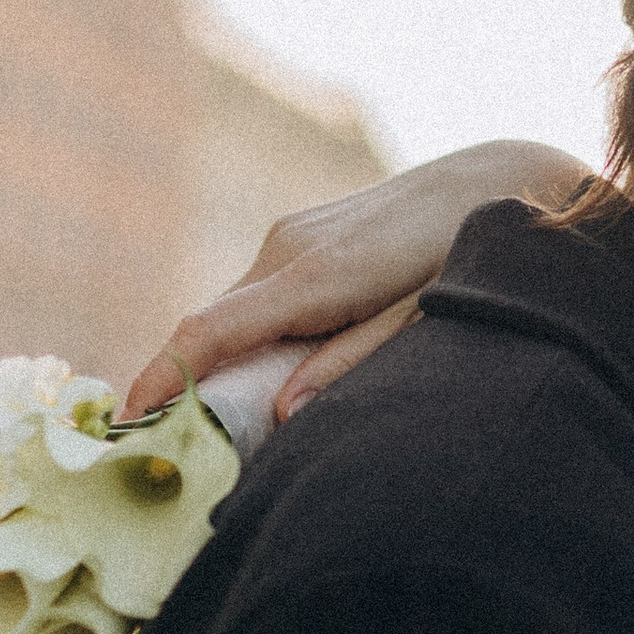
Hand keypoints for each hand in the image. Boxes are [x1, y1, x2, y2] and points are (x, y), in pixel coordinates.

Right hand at [122, 141, 588, 425]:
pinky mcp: (305, 234)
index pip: (209, 332)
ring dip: (219, 364)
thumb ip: (354, 362)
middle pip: (210, 327)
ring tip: (218, 429)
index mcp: (317, 274)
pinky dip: (247, 337)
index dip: (159, 382)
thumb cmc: (474, 255)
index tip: (126, 430)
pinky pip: (256, 296)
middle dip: (183, 388)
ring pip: (232, 311)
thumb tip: (283, 414)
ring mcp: (294, 235)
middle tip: (171, 455)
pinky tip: (267, 375)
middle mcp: (289, 247)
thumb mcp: (425, 317)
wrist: (506, 178)